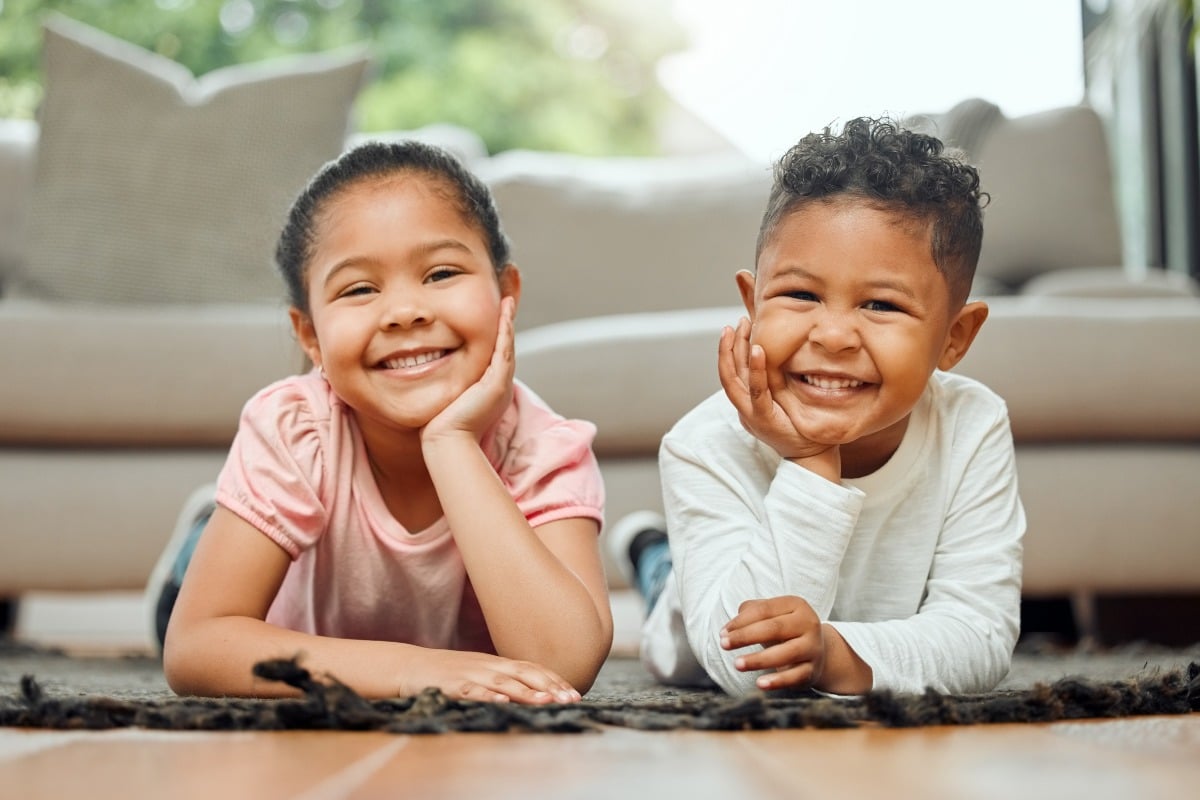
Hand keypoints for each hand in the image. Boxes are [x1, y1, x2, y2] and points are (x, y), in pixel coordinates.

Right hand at [403, 647, 582, 704]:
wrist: (409, 665)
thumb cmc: (449, 672)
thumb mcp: (480, 672)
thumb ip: (504, 679)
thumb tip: (534, 691)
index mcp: (496, 663)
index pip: (532, 669)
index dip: (554, 680)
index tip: (574, 693)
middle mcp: (487, 666)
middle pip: (524, 673)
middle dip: (549, 686)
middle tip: (570, 699)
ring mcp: (470, 674)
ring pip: (502, 683)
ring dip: (526, 692)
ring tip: (546, 700)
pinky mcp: (451, 685)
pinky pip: (471, 691)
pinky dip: (487, 696)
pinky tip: (501, 703)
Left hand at [422, 296, 516, 444]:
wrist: (447, 440)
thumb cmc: (441, 424)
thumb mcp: (447, 395)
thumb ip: (446, 381)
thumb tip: (426, 368)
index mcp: (490, 387)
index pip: (495, 352)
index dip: (496, 331)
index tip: (494, 311)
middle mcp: (499, 383)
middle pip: (505, 345)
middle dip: (506, 321)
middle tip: (507, 298)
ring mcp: (501, 383)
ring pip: (507, 344)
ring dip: (509, 320)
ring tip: (508, 299)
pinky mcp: (498, 383)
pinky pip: (504, 349)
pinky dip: (505, 330)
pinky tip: (504, 312)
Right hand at [717, 318, 837, 474]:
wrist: (811, 455)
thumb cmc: (801, 426)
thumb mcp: (784, 400)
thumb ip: (776, 383)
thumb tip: (779, 357)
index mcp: (746, 404)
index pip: (732, 373)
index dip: (730, 350)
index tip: (736, 327)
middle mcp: (743, 408)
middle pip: (728, 372)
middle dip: (729, 345)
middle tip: (737, 322)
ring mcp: (750, 414)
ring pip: (734, 379)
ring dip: (735, 350)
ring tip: (740, 328)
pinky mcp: (764, 419)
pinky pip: (757, 391)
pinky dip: (756, 370)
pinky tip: (759, 350)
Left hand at [720, 595, 825, 691]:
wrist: (815, 652)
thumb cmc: (784, 630)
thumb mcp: (771, 616)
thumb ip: (750, 613)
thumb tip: (730, 628)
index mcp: (796, 605)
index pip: (764, 610)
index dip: (741, 621)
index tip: (722, 633)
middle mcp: (808, 624)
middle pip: (775, 628)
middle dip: (746, 636)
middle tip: (723, 644)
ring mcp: (813, 648)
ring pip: (786, 654)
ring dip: (758, 660)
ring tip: (737, 664)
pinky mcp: (812, 670)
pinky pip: (795, 676)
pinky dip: (777, 681)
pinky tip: (760, 684)